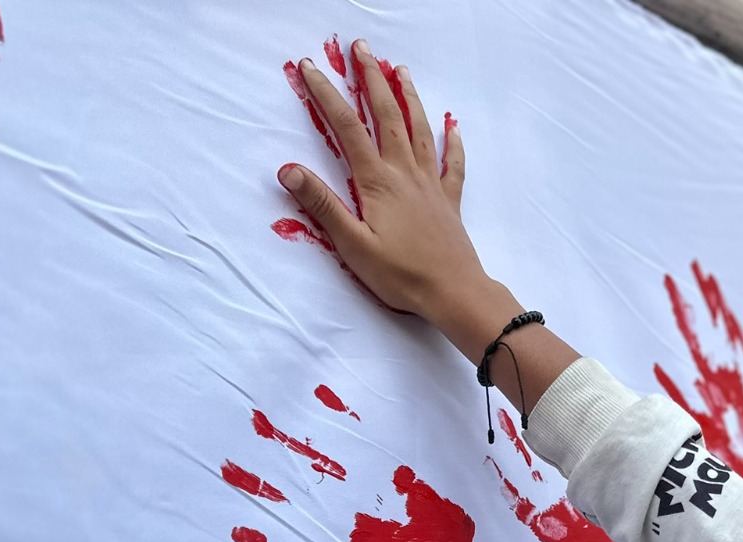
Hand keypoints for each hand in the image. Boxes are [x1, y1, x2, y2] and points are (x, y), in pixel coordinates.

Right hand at [277, 42, 500, 331]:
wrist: (454, 292)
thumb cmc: (401, 274)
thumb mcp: (352, 244)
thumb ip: (322, 205)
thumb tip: (288, 169)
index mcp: (377, 181)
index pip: (347, 127)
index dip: (327, 95)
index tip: (311, 68)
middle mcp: (405, 173)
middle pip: (386, 115)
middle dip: (371, 79)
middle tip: (361, 48)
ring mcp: (430, 184)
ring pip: (419, 129)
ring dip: (408, 97)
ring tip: (400, 70)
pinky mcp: (449, 201)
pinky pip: (451, 164)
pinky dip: (451, 142)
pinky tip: (452, 127)